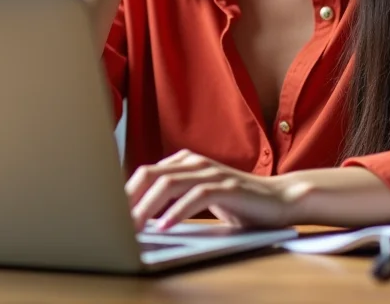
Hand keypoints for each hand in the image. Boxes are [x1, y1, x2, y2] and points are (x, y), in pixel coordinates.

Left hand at [126, 149, 298, 231]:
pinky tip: (165, 227)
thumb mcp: (200, 197)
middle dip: (129, 200)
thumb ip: (175, 198)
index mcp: (185, 162)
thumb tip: (140, 217)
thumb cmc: (239, 203)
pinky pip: (195, 197)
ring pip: (168, 185)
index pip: (145, 173)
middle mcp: (195, 163)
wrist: (280, 201)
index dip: (125, 194)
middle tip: (114, 224)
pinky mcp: (227, 188)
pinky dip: (177, 212)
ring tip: (133, 228)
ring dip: (147, 208)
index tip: (109, 215)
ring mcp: (212, 173)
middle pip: (150, 175)